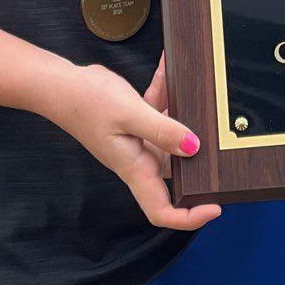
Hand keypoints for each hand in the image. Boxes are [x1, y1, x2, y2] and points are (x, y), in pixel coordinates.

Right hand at [53, 58, 220, 231]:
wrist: (61, 85)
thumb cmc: (86, 103)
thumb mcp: (130, 114)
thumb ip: (162, 130)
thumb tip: (194, 146)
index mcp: (135, 168)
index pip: (162, 210)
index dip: (189, 217)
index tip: (214, 207)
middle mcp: (139, 159)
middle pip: (176, 175)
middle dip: (199, 160)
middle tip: (224, 143)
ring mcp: (138, 141)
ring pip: (172, 137)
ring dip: (184, 115)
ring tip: (197, 91)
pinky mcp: (136, 121)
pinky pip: (159, 110)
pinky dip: (165, 91)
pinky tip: (167, 66)